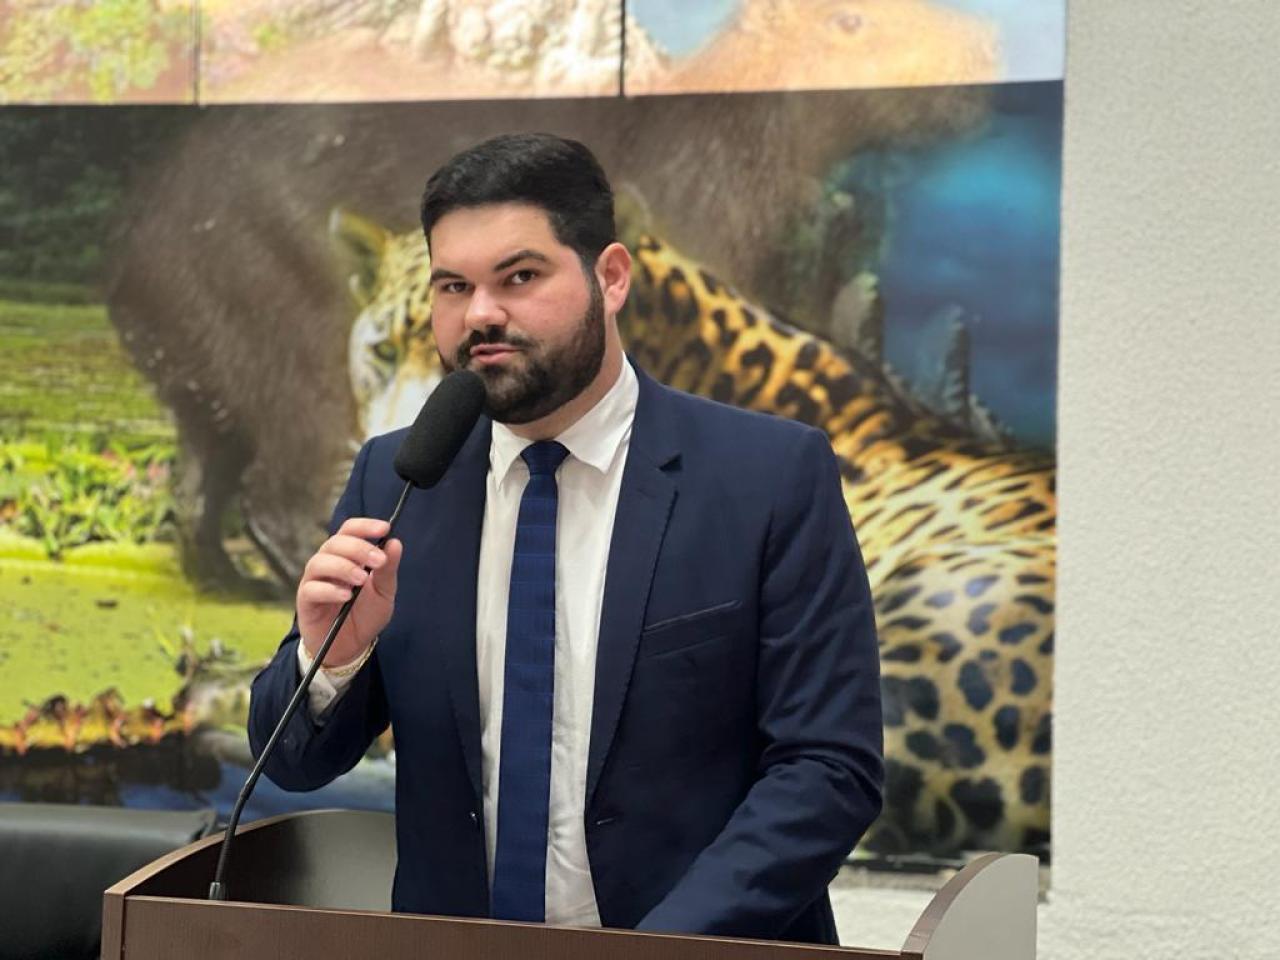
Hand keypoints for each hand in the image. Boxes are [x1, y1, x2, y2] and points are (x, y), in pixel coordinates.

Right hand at [297, 518, 401, 666]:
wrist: (351, 647)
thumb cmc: (365, 615)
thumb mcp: (384, 592)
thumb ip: (387, 570)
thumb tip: (395, 543)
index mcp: (347, 556)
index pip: (349, 531)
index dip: (364, 526)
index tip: (385, 529)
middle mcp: (328, 563)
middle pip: (335, 543)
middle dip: (358, 548)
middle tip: (378, 560)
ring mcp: (314, 581)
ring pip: (319, 562)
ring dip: (343, 567)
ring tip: (361, 579)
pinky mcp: (305, 601)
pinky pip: (312, 589)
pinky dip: (330, 590)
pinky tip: (346, 596)